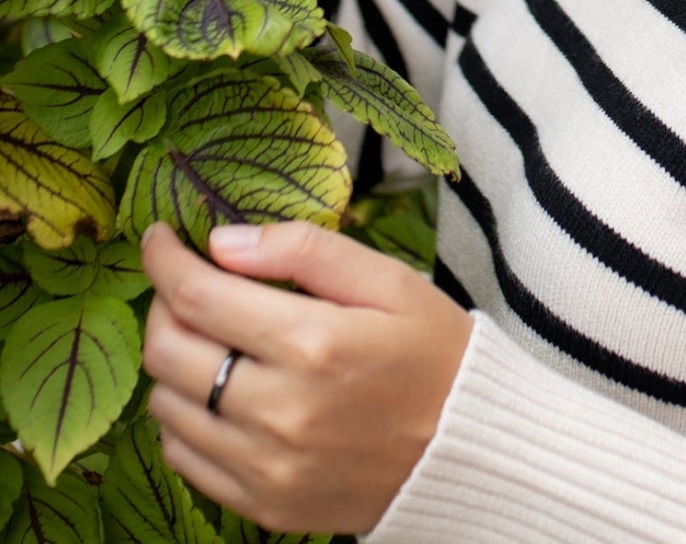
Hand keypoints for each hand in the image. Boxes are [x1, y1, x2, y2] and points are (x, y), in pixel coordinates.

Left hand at [141, 219, 474, 535]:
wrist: (469, 450)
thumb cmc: (433, 353)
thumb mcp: (388, 280)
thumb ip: (305, 251)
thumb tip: (222, 241)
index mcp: (313, 343)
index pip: (197, 296)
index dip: (163, 259)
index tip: (159, 237)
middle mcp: (280, 410)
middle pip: (168, 352)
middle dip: (162, 305)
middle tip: (185, 283)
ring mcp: (268, 466)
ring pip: (166, 407)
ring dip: (173, 363)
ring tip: (211, 338)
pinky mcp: (265, 505)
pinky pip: (185, 459)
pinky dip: (184, 420)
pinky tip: (219, 392)